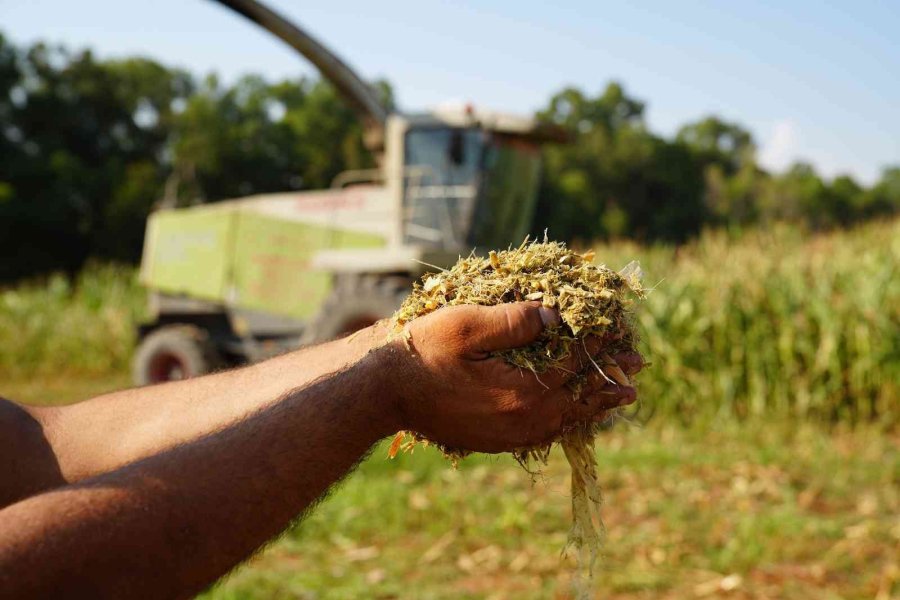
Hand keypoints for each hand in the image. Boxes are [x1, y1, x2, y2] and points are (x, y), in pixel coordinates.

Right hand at [381, 302, 642, 452]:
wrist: (385, 393)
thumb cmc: (423, 352)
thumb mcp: (467, 325)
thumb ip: (514, 321)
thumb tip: (555, 318)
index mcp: (521, 392)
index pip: (573, 364)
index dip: (597, 343)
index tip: (617, 327)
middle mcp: (522, 420)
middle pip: (579, 398)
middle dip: (610, 379)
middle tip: (639, 366)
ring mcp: (509, 435)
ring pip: (566, 420)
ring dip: (594, 404)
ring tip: (620, 396)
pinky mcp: (496, 441)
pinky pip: (544, 433)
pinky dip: (567, 420)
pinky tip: (572, 415)